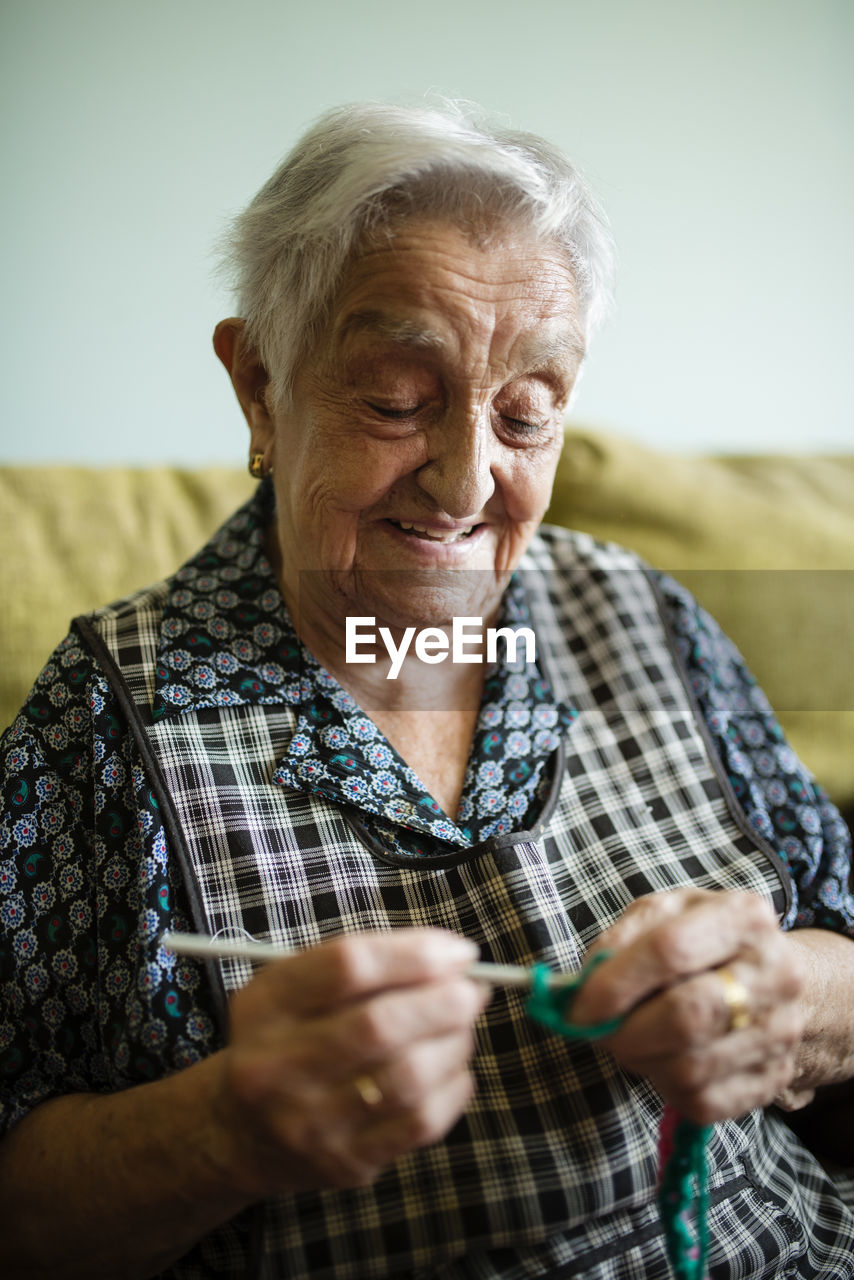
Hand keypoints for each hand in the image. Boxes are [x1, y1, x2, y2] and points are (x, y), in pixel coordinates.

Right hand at [211, 929, 488, 1195]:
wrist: (240, 1131)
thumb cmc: (286, 1039)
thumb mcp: (293, 987)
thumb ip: (361, 965)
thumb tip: (449, 958)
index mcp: (268, 1005)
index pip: (348, 966)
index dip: (414, 954)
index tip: (458, 951)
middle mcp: (279, 1065)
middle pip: (380, 1025)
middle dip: (445, 1001)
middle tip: (472, 990)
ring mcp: (311, 1121)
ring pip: (408, 1076)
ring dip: (454, 1043)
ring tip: (462, 1026)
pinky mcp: (345, 1162)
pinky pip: (420, 1123)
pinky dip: (453, 1086)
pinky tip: (453, 1068)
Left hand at [569, 889, 806, 1124]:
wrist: (773, 978)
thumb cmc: (705, 943)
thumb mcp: (664, 916)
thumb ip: (619, 941)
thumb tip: (581, 989)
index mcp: (744, 917)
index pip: (671, 950)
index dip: (615, 984)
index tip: (579, 1006)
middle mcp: (776, 973)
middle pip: (687, 1015)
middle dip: (626, 1032)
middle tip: (597, 1033)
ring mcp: (781, 1030)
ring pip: (690, 1067)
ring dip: (642, 1061)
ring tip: (631, 1042)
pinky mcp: (773, 1077)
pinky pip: (702, 1101)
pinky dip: (665, 1087)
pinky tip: (662, 1060)